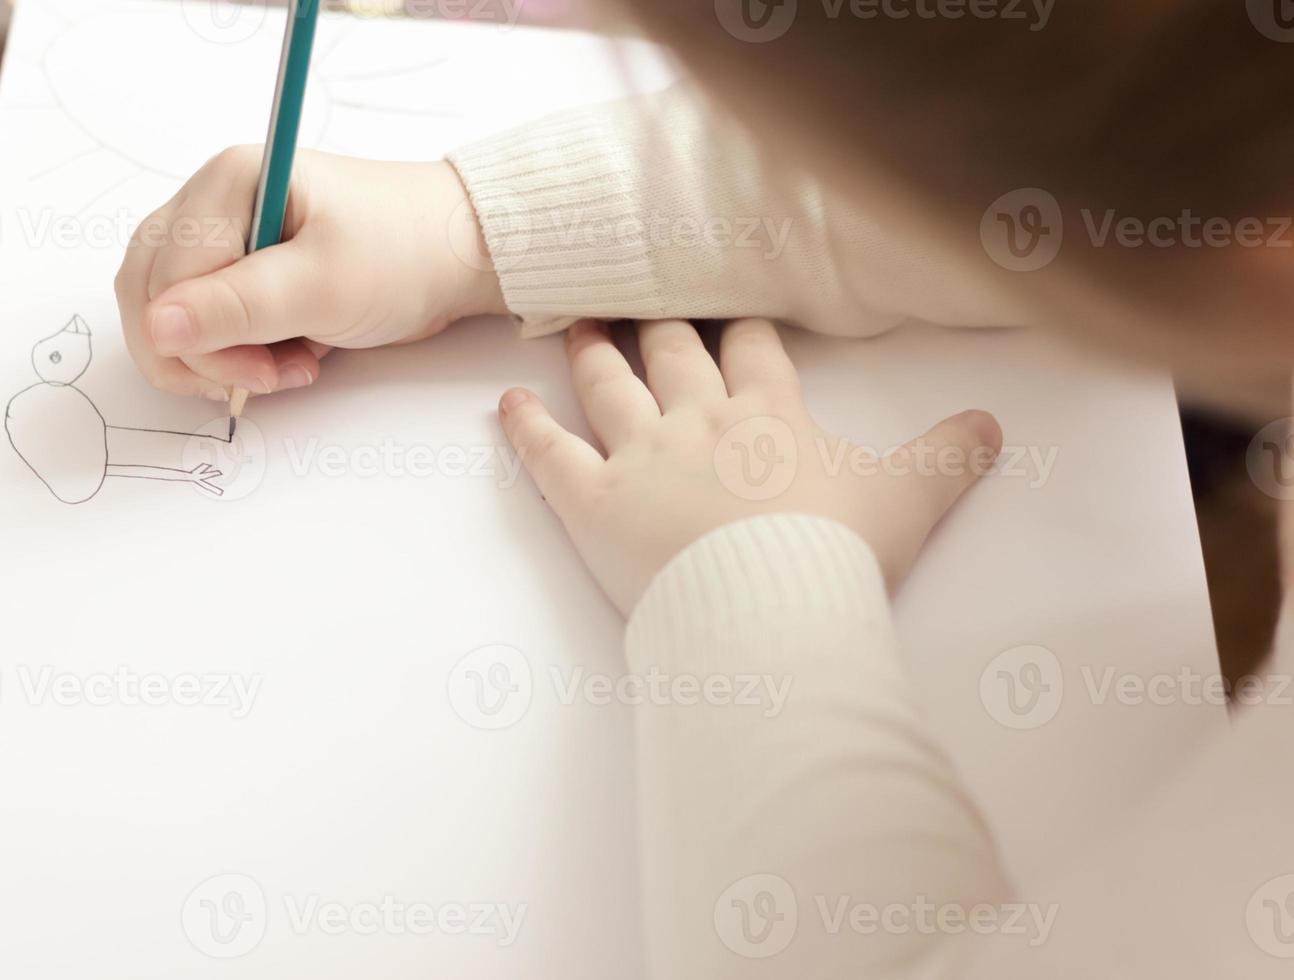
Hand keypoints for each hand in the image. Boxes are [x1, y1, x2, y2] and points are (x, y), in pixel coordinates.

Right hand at [115, 148, 504, 400]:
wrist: (458, 256)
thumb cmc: (402, 254)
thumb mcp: (324, 286)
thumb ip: (237, 308)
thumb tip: (154, 328)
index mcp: (228, 182)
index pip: (163, 276)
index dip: (198, 339)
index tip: (260, 372)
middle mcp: (213, 203)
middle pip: (150, 294)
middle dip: (203, 354)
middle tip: (270, 377)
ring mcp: (225, 239)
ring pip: (172, 315)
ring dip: (221, 359)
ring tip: (288, 367)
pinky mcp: (242, 273)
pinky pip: (207, 324)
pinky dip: (238, 354)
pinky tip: (288, 358)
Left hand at [498, 319, 1002, 614]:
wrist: (772, 611)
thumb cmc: (838, 554)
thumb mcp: (909, 498)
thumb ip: (950, 454)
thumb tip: (995, 422)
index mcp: (770, 415)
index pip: (753, 350)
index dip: (741, 325)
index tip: (729, 301)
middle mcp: (699, 419)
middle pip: (673, 352)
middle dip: (658, 320)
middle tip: (637, 294)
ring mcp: (640, 456)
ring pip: (608, 385)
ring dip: (590, 351)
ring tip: (574, 321)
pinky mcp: (592, 502)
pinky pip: (548, 455)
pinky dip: (523, 427)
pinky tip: (505, 402)